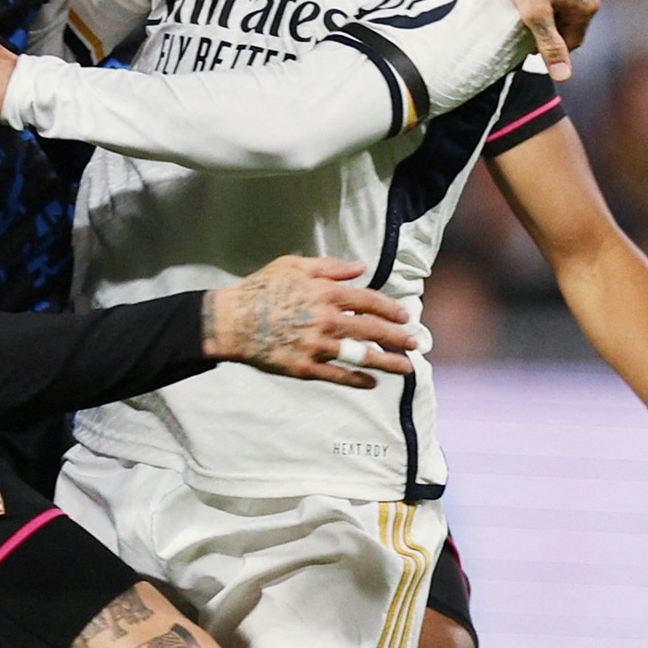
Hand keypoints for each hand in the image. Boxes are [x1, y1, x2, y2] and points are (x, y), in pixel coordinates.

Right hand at [203, 255, 418, 388]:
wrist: (230, 321)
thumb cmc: (261, 288)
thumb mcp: (294, 266)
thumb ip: (330, 267)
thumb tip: (360, 268)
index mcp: (326, 293)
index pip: (370, 302)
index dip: (391, 309)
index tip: (406, 316)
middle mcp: (326, 320)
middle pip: (372, 331)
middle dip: (399, 337)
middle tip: (417, 343)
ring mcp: (316, 346)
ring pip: (361, 356)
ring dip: (388, 362)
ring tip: (407, 368)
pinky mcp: (304, 367)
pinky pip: (338, 376)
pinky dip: (358, 380)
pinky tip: (372, 382)